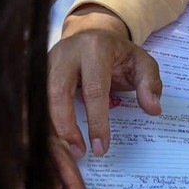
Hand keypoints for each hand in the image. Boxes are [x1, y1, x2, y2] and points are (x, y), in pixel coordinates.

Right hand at [46, 7, 162, 188]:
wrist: (91, 32)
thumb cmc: (117, 53)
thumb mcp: (142, 61)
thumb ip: (150, 82)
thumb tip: (153, 109)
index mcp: (93, 49)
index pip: (93, 89)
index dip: (97, 121)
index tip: (101, 148)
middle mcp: (64, 55)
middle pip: (56, 94)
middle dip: (65, 128)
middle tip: (78, 155)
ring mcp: (46, 64)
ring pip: (40, 102)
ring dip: (50, 132)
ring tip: (65, 155)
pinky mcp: (37, 76)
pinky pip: (36, 107)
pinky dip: (43, 131)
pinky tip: (53, 150)